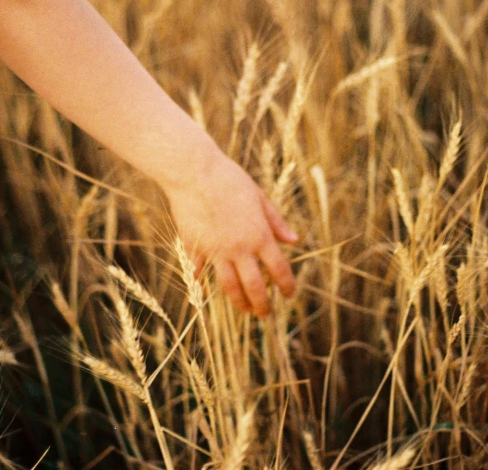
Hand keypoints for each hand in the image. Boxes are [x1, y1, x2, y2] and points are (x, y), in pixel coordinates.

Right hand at [164, 150, 297, 316]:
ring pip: (229, 286)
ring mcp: (216, 250)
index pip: (279, 269)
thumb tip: (294, 241)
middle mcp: (240, 247)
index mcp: (260, 235)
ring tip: (244, 310)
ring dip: (239, 302)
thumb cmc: (229, 179)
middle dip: (262, 305)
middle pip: (254, 286)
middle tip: (265, 315)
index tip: (289, 295)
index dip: (286, 285)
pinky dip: (202, 282)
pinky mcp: (195, 247)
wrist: (194, 172)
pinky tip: (204, 290)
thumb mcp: (259, 197)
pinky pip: (199, 271)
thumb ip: (276, 222)